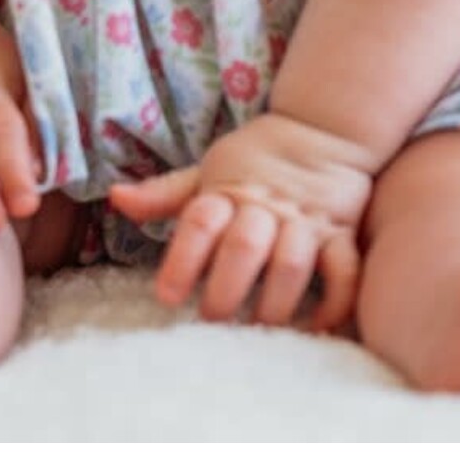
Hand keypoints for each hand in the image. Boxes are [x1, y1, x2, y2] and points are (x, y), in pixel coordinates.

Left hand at [107, 111, 373, 332]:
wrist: (323, 127)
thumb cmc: (256, 158)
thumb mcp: (207, 170)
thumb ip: (165, 193)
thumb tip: (115, 196)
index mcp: (228, 190)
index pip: (200, 221)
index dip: (181, 260)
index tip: (166, 298)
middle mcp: (267, 206)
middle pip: (245, 246)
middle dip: (226, 289)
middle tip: (212, 322)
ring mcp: (307, 220)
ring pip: (293, 264)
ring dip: (275, 303)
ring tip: (259, 331)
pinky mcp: (341, 233)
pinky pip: (344, 270)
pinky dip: (336, 302)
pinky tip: (317, 328)